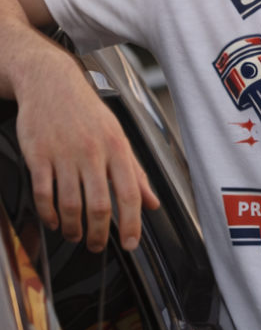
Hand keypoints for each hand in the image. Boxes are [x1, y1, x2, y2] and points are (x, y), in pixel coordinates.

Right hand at [15, 41, 158, 252]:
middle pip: (99, 205)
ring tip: (75, 236)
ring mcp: (64, 154)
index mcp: (117, 148)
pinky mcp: (38, 155)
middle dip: (99, 233)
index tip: (130, 243)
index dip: (131, 224)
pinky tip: (53, 220)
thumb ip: (135, 171)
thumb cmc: (87, 112)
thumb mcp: (118, 136)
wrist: (51, 83)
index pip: (130, 194)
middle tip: (98, 246)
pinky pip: (43, 193)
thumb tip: (152, 202)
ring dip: (72, 228)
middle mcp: (93, 152)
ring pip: (70, 204)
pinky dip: (48, 213)